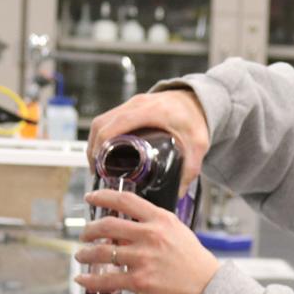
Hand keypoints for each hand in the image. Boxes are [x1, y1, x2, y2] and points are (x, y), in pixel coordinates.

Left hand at [74, 189, 219, 293]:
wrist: (207, 288)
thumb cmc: (194, 262)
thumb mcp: (177, 233)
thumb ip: (152, 227)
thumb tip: (124, 230)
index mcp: (161, 221)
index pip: (125, 201)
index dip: (103, 196)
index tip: (91, 197)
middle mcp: (151, 236)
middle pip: (107, 225)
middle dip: (90, 230)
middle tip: (86, 235)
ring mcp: (143, 259)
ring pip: (102, 252)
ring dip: (86, 254)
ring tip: (82, 256)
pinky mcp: (139, 281)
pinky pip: (106, 279)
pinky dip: (90, 280)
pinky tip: (84, 280)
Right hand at [88, 89, 210, 190]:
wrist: (199, 100)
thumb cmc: (197, 118)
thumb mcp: (197, 145)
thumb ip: (190, 168)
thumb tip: (178, 192)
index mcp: (151, 111)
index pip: (116, 125)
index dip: (102, 144)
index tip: (99, 164)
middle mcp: (137, 104)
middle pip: (102, 123)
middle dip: (94, 147)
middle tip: (97, 170)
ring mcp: (132, 103)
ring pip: (101, 120)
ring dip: (95, 141)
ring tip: (98, 163)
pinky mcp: (130, 106)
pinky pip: (108, 118)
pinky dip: (102, 134)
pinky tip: (104, 150)